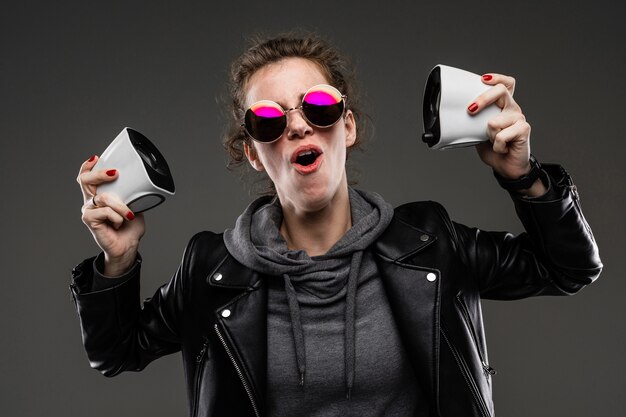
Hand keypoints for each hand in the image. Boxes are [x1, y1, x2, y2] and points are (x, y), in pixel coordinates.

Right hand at [77, 155, 144, 275]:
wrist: (127, 245)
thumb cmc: (129, 226)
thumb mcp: (133, 205)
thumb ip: (130, 194)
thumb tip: (138, 184)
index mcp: (98, 195)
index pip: (86, 177)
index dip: (88, 166)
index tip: (97, 158)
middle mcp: (90, 201)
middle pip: (85, 180)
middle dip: (99, 174)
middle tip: (114, 174)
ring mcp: (88, 210)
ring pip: (103, 198)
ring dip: (120, 206)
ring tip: (129, 215)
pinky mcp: (89, 220)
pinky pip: (104, 211)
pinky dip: (116, 216)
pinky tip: (119, 223)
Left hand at [469, 73, 531, 178]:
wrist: (507, 167)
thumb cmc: (493, 148)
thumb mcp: (477, 133)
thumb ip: (472, 122)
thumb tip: (454, 119)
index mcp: (503, 106)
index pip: (505, 84)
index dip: (496, 78)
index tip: (483, 79)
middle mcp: (512, 108)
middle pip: (501, 91)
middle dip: (483, 99)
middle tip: (471, 110)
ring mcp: (519, 118)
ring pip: (495, 120)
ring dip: (489, 135)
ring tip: (494, 141)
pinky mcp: (523, 129)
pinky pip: (501, 135)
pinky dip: (497, 145)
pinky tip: (502, 148)